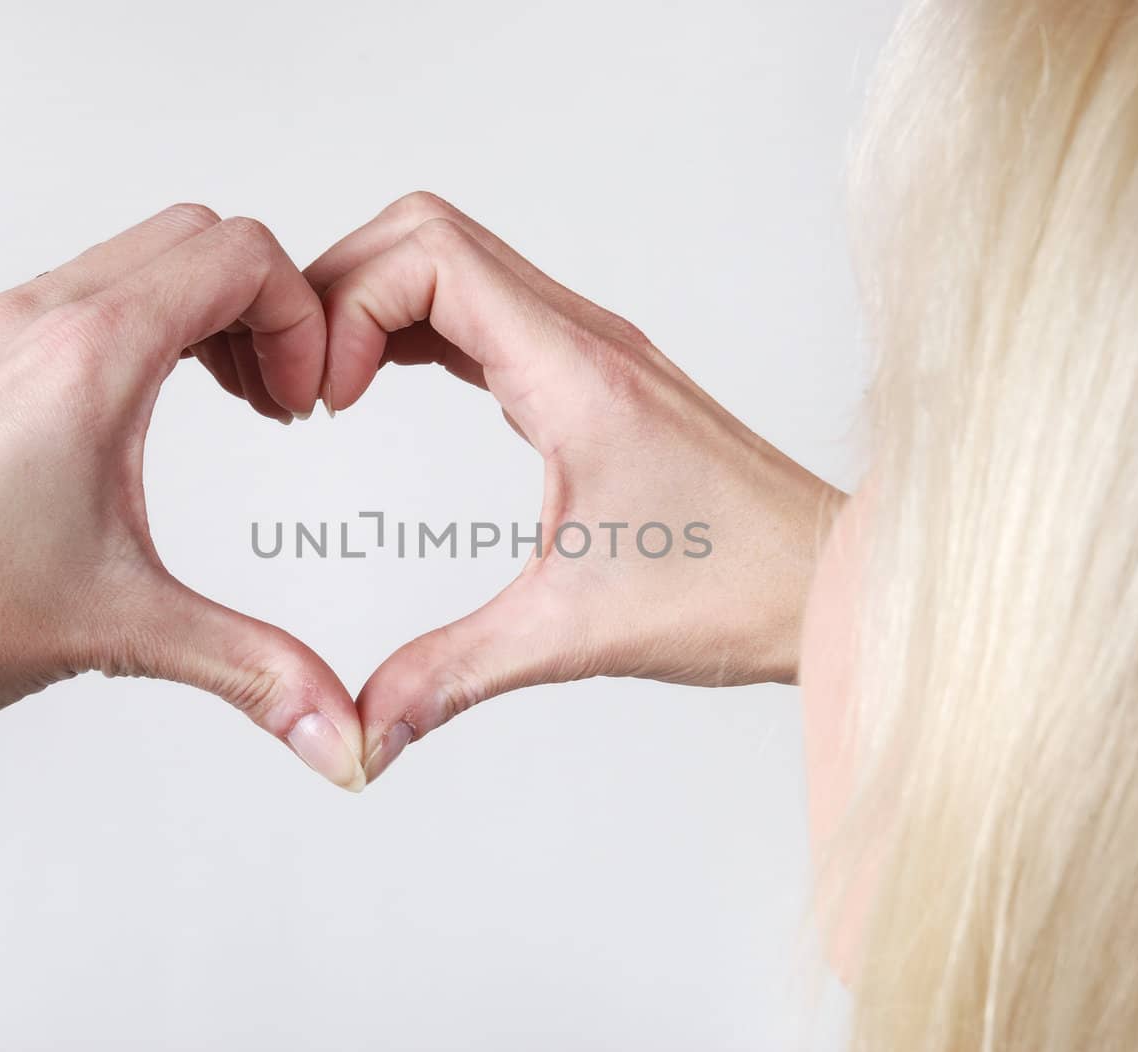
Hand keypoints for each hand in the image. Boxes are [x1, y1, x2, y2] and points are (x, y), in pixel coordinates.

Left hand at [0, 205, 366, 787]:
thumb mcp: (125, 631)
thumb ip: (257, 671)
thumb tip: (341, 733)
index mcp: (86, 357)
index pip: (239, 257)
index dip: (302, 318)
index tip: (304, 400)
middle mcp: (31, 322)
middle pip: (192, 237)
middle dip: (260, 307)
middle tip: (273, 398)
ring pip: (127, 259)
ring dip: (194, 314)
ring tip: (218, 405)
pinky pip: (69, 296)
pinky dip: (131, 329)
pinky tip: (130, 420)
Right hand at [303, 193, 842, 780]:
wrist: (830, 582)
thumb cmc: (735, 589)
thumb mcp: (572, 634)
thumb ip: (451, 676)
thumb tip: (360, 733)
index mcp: (574, 371)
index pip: (428, 256)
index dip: (347, 308)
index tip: (326, 404)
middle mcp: (580, 335)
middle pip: (425, 233)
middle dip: (339, 291)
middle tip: (307, 389)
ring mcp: (586, 346)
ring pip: (453, 260)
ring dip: (374, 304)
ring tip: (330, 390)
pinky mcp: (588, 373)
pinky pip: (481, 309)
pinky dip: (415, 329)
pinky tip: (385, 389)